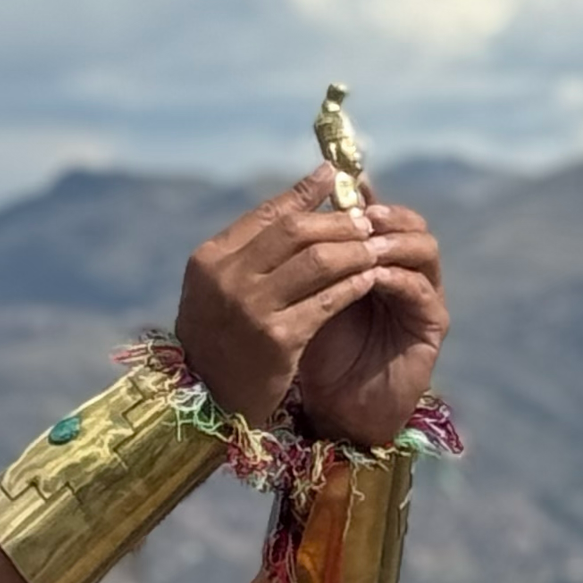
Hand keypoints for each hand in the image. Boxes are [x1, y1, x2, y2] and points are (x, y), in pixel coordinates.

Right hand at [173, 172, 447, 444]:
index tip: (335, 178)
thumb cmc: (221, 340)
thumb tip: (301, 196)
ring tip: (373, 247)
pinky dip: (353, 285)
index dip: (305, 194)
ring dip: (353, 251)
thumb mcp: (221, 289)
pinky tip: (369, 279)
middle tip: (365, 219)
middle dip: (337, 221)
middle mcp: (227, 280)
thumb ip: (252, 248)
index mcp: (209, 261)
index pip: (267, 214)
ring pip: (318, 261)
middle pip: (296, 231)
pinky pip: (328, 301)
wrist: (210, 404)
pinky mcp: (278, 340)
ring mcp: (251, 310)